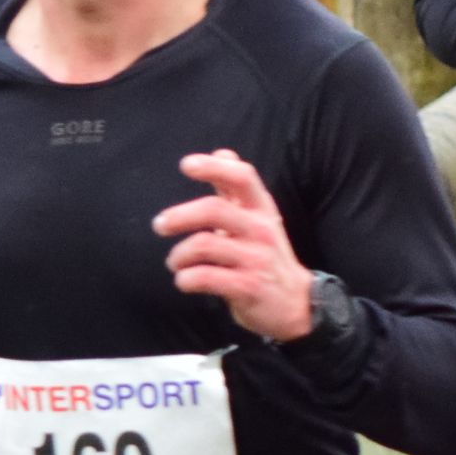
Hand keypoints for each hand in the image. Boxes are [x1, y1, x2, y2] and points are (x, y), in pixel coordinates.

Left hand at [153, 150, 315, 340]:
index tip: (186, 165)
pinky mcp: (248, 287)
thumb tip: (222, 151)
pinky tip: (185, 280)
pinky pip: (206, 277)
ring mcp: (256, 259)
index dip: (213, 167)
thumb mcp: (258, 219)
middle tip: (160, 225)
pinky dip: (186, 279)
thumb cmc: (266, 256)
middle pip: (215, 210)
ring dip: (179, 255)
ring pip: (205, 245)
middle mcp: (261, 230)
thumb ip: (236, 190)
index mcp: (262, 209)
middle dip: (179, 216)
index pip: (242, 177)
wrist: (295, 302)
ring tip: (175, 262)